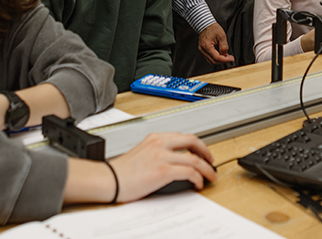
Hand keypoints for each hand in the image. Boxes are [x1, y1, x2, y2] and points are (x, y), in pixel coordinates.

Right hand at [64, 133, 216, 204]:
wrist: (110, 179)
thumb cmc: (122, 171)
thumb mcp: (142, 152)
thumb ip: (157, 151)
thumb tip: (173, 160)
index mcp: (155, 138)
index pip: (183, 136)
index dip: (197, 144)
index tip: (202, 152)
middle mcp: (160, 143)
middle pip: (192, 141)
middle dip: (206, 152)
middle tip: (211, 162)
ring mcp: (162, 156)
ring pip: (194, 159)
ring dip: (206, 169)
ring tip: (210, 176)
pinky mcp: (163, 171)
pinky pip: (189, 172)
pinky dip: (198, 178)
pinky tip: (198, 184)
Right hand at [198, 23, 234, 64]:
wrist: (206, 24)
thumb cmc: (213, 28)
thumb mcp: (222, 36)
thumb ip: (224, 46)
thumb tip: (225, 55)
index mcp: (206, 46)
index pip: (216, 57)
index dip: (225, 60)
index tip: (232, 59)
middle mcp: (202, 49)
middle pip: (213, 61)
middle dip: (223, 61)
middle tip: (230, 58)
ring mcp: (201, 50)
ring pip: (211, 61)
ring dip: (219, 60)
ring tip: (226, 56)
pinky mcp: (202, 50)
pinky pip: (209, 58)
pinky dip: (215, 58)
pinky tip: (221, 54)